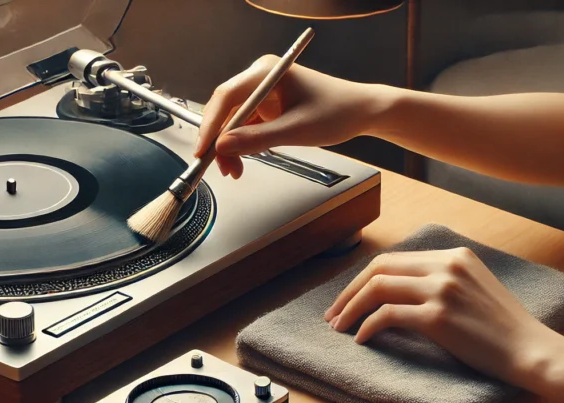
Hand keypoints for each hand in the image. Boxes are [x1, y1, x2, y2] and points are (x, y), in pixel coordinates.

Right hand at [195, 57, 387, 177]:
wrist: (361, 112)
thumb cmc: (337, 112)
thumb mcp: (296, 130)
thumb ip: (257, 139)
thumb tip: (222, 147)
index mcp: (266, 71)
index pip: (227, 97)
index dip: (211, 125)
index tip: (203, 150)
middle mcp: (260, 78)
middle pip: (226, 110)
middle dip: (220, 141)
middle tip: (219, 167)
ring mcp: (263, 92)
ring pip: (233, 121)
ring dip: (230, 147)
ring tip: (233, 170)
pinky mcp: (267, 106)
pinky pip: (245, 126)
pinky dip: (241, 145)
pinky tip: (241, 161)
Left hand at [325, 247, 561, 388]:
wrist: (531, 350)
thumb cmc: (502, 329)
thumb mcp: (473, 288)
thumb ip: (440, 280)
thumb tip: (394, 292)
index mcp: (454, 255)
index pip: (393, 260)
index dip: (363, 279)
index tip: (347, 299)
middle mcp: (446, 265)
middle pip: (379, 269)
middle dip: (349, 292)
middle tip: (333, 314)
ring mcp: (442, 289)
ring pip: (378, 289)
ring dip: (351, 309)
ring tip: (340, 327)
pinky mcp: (438, 316)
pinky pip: (387, 315)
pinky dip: (368, 326)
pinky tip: (362, 338)